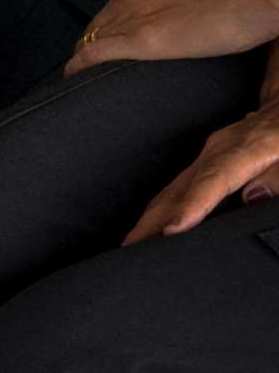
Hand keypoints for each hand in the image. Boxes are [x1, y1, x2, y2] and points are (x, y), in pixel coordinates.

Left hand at [67, 0, 278, 75]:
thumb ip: (185, 1)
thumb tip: (190, 19)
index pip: (116, 7)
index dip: (108, 28)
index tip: (105, 42)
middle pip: (100, 22)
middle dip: (94, 43)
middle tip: (90, 65)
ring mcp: (135, 12)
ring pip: (95, 37)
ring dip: (87, 56)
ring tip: (83, 75)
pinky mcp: (144, 38)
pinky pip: (96, 52)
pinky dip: (81, 65)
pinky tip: (74, 77)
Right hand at [125, 96, 278, 241]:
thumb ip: (278, 175)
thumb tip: (253, 198)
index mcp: (246, 148)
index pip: (214, 180)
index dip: (192, 205)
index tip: (172, 229)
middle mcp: (219, 150)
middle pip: (179, 187)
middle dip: (152, 218)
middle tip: (131, 249)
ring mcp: (209, 154)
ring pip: (173, 187)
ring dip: (150, 215)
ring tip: (133, 244)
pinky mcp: (206, 160)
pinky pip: (179, 185)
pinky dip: (161, 206)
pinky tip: (152, 222)